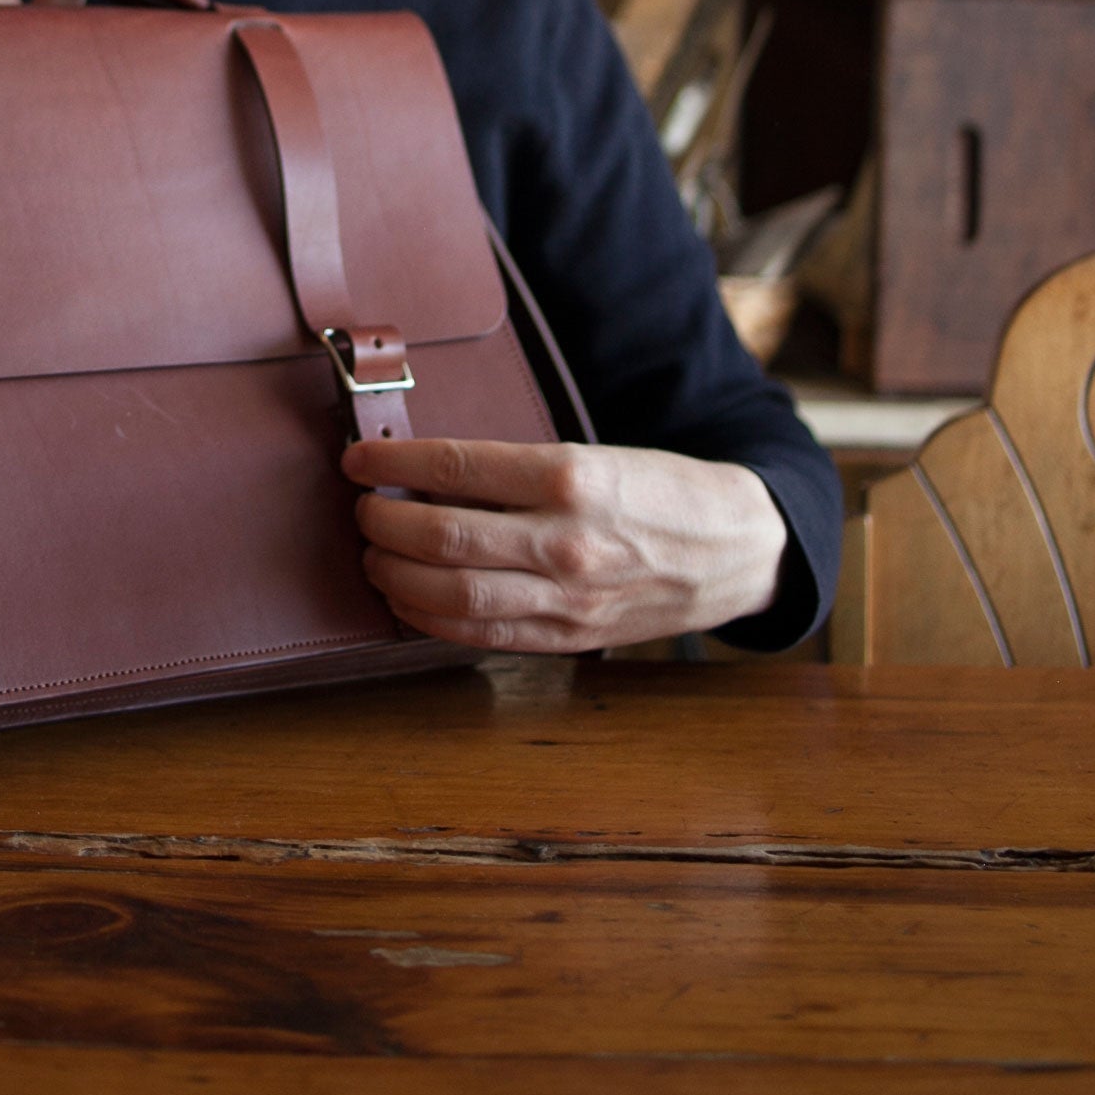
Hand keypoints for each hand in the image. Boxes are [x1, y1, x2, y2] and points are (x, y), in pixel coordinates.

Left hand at [342, 436, 786, 651]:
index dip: (393, 461)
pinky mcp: (568, 637)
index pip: (457, 466)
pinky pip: (481, 635)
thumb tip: (425, 473)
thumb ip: (513, 470)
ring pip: (453, 594)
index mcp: (572, 477)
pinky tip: (408, 599)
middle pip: (443, 536)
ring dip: (395, 574)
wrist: (735, 550)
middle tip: (362, 509)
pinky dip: (430, 619)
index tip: (359, 458)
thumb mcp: (593, 456)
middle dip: (383, 523)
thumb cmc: (658, 491)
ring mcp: (567, 598)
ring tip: (374, 555)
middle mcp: (566, 541)